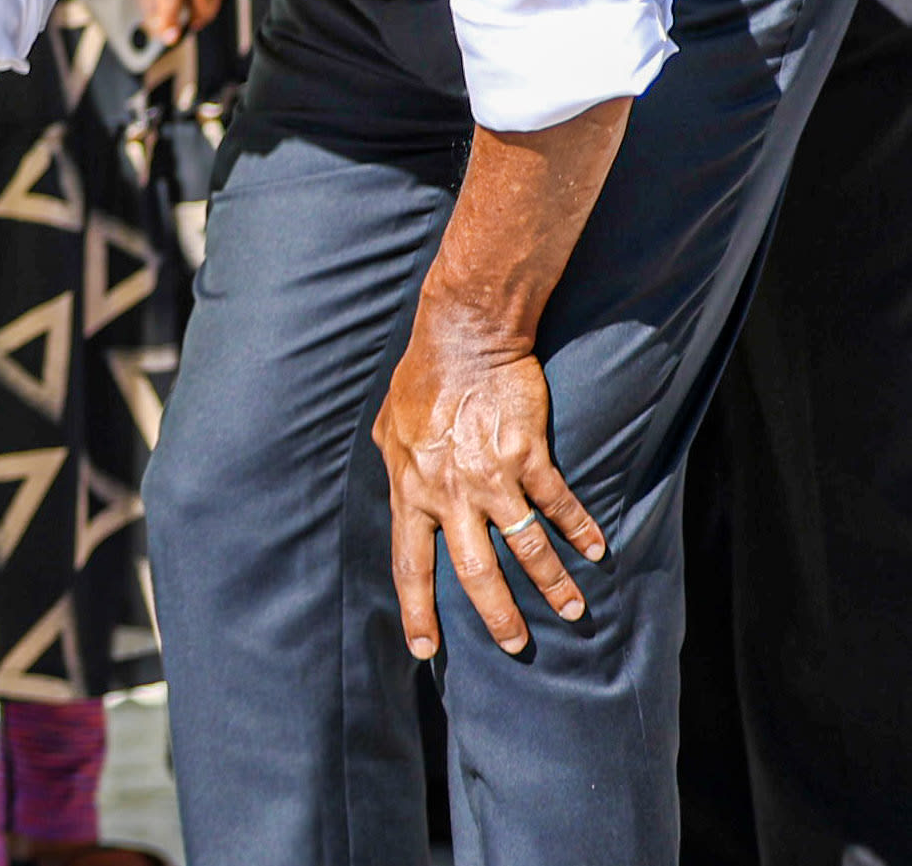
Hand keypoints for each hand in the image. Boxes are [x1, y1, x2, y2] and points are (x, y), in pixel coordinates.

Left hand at [372, 312, 606, 659]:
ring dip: (553, 583)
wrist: (462, 339)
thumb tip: (397, 491)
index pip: (410, 562)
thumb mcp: (391, 428)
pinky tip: (597, 549)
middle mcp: (447, 492)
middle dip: (497, 615)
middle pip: (473, 571)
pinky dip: (580, 529)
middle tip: (516, 645)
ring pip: (525, 546)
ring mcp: (489, 476)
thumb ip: (396, 467)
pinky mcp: (526, 455)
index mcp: (410, 489)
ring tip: (574, 610)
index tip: (425, 649)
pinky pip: (557, 503)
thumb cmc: (421, 380)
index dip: (417, 608)